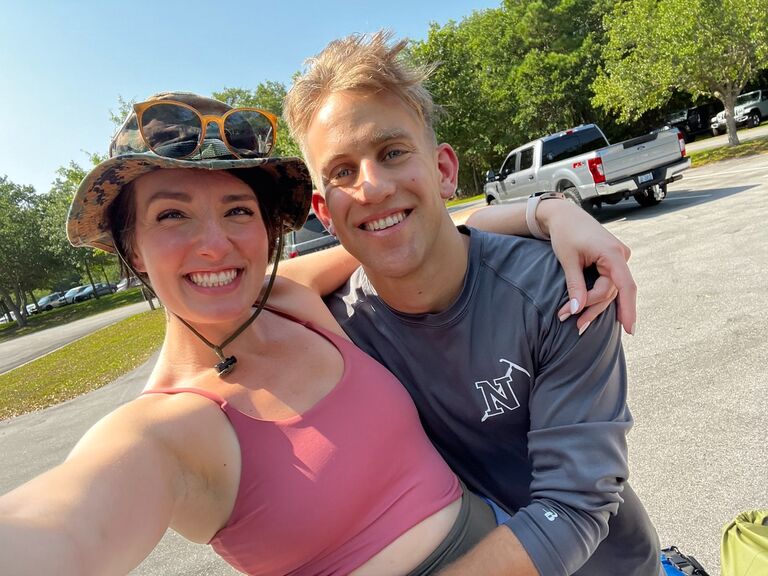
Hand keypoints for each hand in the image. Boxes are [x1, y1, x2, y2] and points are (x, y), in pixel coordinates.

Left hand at [538, 200, 636, 334]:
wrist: (564, 215)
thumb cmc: (565, 234)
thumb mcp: (568, 260)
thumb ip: (575, 285)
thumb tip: (576, 310)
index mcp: (612, 253)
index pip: (625, 285)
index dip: (628, 308)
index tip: (629, 329)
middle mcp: (620, 255)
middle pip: (611, 291)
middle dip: (593, 309)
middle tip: (576, 326)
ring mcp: (618, 258)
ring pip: (609, 290)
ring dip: (593, 306)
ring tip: (575, 321)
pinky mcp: (612, 261)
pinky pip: (608, 283)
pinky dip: (596, 296)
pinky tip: (587, 310)